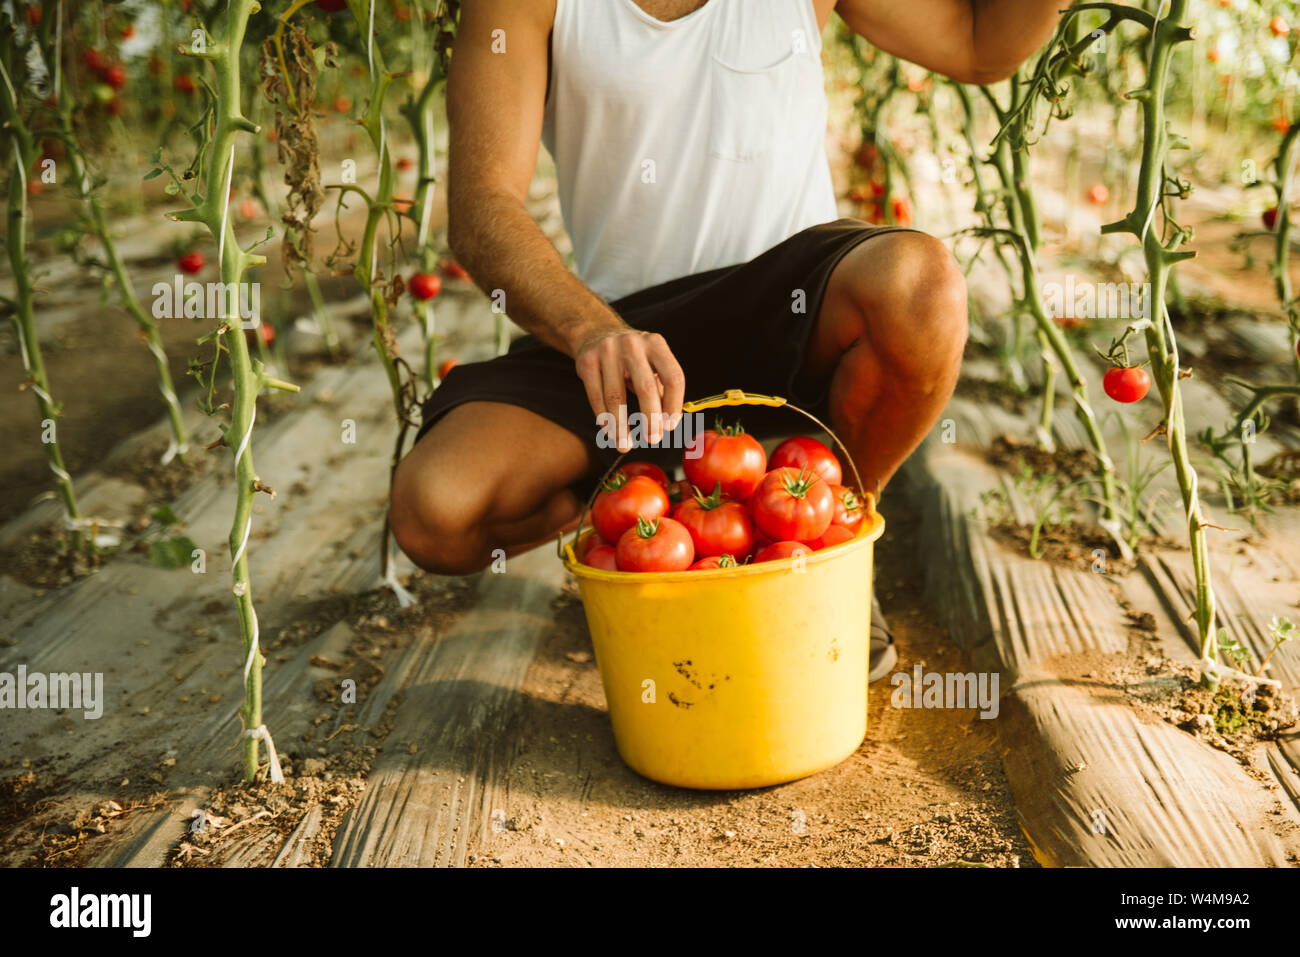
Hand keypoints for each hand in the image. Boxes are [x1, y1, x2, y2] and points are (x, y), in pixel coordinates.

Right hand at [574, 329, 685, 451]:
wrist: (596, 333)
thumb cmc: (632, 357)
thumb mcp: (652, 363)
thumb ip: (662, 389)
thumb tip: (668, 423)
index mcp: (656, 344)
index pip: (673, 377)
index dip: (674, 405)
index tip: (670, 426)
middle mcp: (632, 344)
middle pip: (645, 388)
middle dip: (650, 419)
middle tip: (653, 439)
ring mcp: (607, 351)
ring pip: (616, 397)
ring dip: (621, 427)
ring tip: (625, 444)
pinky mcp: (587, 361)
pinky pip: (596, 397)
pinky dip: (604, 419)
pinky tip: (610, 432)